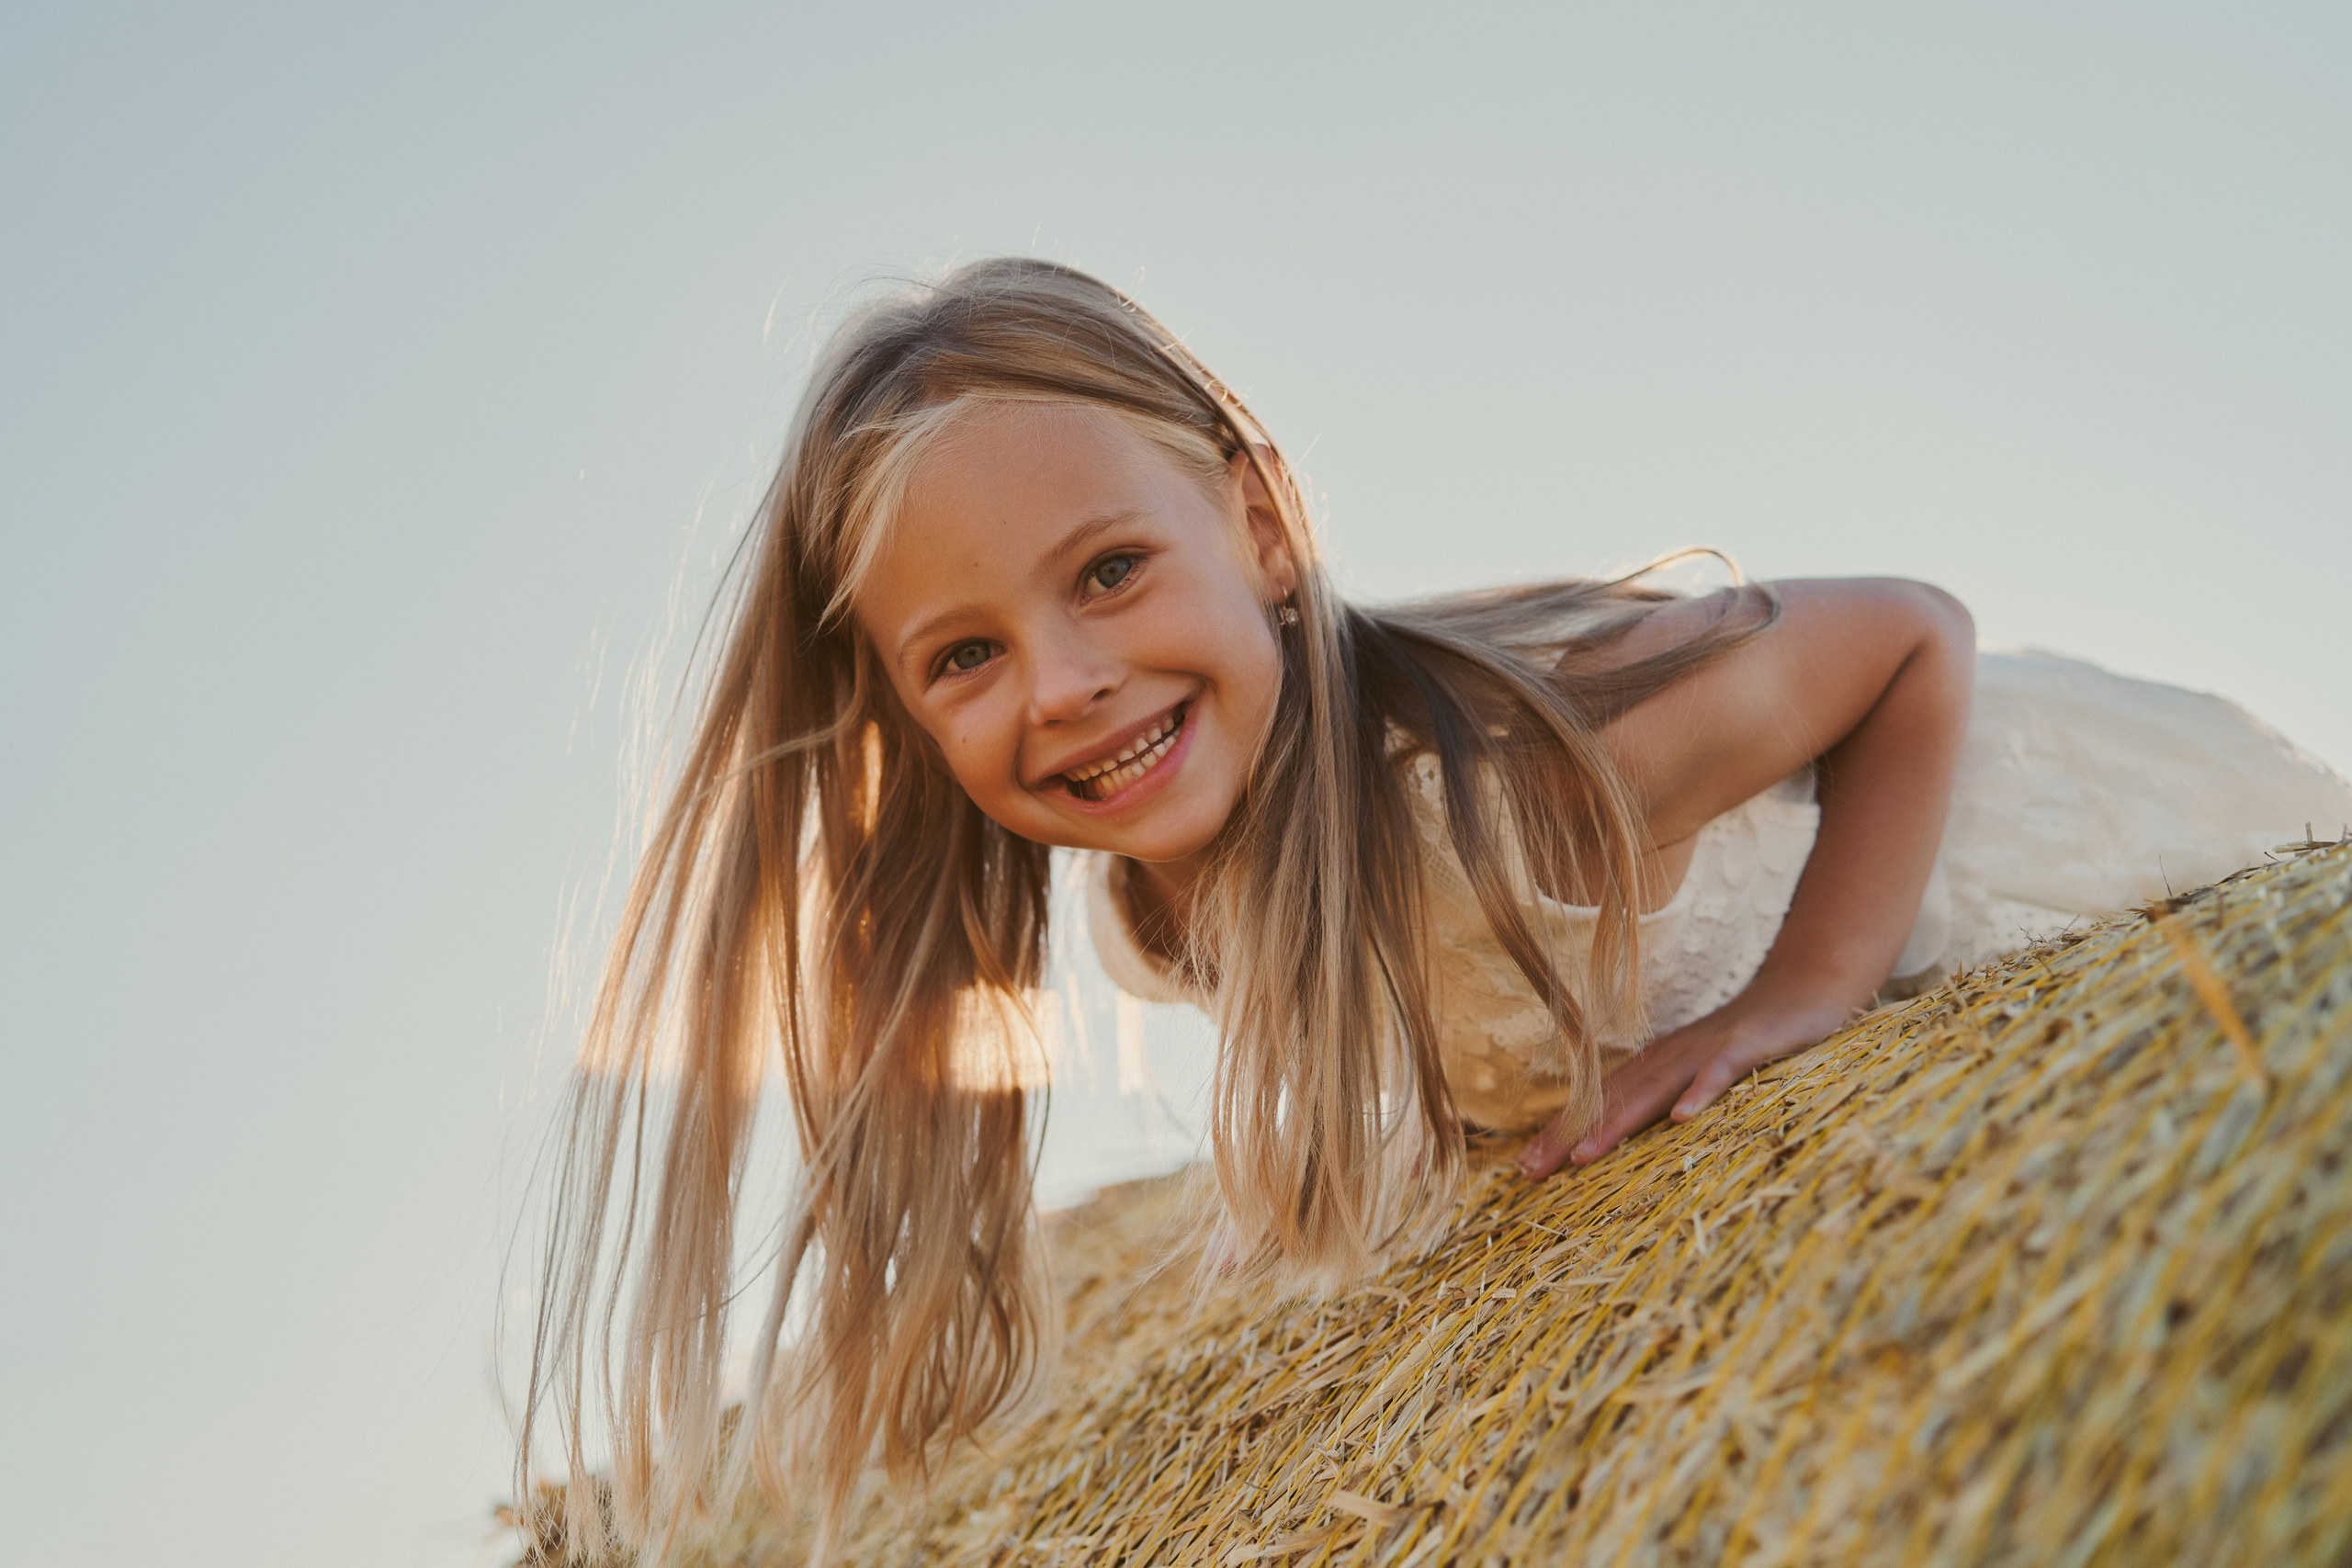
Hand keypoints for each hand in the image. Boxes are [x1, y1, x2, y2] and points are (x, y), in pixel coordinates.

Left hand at [1516, 990, 1858, 1178]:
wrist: (1801, 993)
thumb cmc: (1746, 1044)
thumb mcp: (1696, 1075)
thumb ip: (1664, 1101)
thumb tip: (1624, 1139)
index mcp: (1654, 1067)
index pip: (1597, 1104)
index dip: (1560, 1134)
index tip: (1524, 1169)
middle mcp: (1668, 1058)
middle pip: (1611, 1101)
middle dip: (1569, 1136)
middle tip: (1531, 1172)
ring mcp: (1704, 1052)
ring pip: (1653, 1090)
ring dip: (1617, 1122)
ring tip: (1584, 1156)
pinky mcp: (1744, 1048)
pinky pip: (1719, 1074)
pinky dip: (1700, 1093)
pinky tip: (1682, 1118)